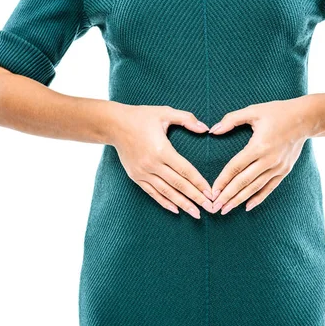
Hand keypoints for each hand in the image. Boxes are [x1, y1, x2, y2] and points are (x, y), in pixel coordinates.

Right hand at [109, 103, 213, 218]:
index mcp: (162, 149)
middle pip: (178, 184)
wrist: (114, 125)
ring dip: (182, 204)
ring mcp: (142, 172)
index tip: (210, 192)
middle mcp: (152, 164)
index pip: (185, 169)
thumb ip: (186, 119)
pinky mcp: (135, 176)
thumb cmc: (141, 117)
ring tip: (196, 213)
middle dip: (195, 198)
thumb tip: (205, 129)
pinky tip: (175, 209)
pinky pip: (152, 192)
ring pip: (166, 192)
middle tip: (209, 208)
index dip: (198, 182)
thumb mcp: (165, 112)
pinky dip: (164, 202)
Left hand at [208, 97, 310, 213]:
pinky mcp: (285, 170)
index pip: (235, 166)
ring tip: (226, 209)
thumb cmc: (278, 112)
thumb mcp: (253, 111)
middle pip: (244, 182)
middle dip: (228, 196)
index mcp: (259, 146)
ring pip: (255, 187)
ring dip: (239, 199)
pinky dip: (258, 198)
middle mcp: (269, 160)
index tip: (212, 191)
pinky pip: (269, 187)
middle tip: (215, 207)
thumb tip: (213, 130)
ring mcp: (278, 167)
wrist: (306, 118)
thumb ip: (231, 120)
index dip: (222, 180)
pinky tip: (247, 206)